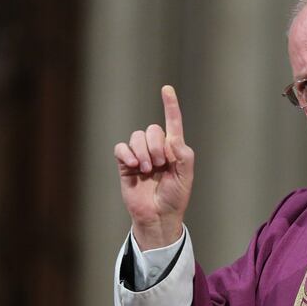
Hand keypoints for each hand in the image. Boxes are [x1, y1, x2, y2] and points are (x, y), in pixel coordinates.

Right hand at [114, 85, 194, 249]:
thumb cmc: (175, 197)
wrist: (158, 216)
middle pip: (152, 129)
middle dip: (156, 146)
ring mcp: (140, 156)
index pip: (173, 123)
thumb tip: (172, 139)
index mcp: (174, 149)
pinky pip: (121, 148)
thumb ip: (183, 155)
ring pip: (136, 137)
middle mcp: (156, 149)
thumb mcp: (186, 176)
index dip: (170, 106)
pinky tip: (134, 166)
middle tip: (159, 165)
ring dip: (142, 152)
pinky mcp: (126, 164)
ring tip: (147, 170)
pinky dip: (127, 154)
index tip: (166, 89)